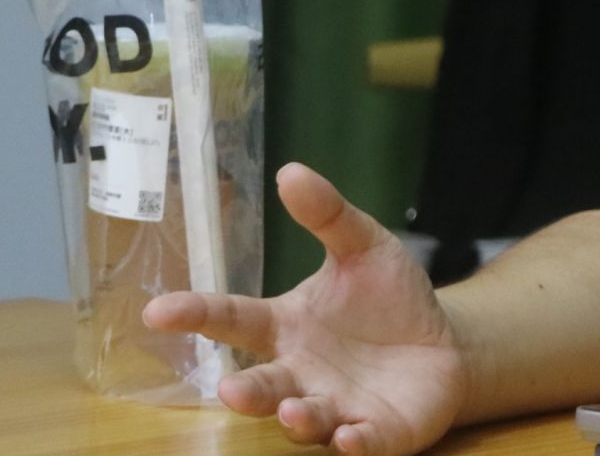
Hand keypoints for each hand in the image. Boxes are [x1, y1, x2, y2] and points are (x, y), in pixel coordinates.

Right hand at [142, 163, 464, 454]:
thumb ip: (328, 215)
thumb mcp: (364, 247)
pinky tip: (351, 437)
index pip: (234, 320)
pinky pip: (362, 442)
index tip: (157, 310)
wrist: (442, 346)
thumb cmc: (390, 299)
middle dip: (245, 391)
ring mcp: (337, 406)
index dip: (197, 314)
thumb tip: (291, 170)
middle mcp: (301, 373)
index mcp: (287, 327)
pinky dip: (355, 443)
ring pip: (307, 419)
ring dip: (298, 417)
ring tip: (293, 410)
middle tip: (230, 389)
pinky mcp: (377, 431)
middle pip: (263, 384)